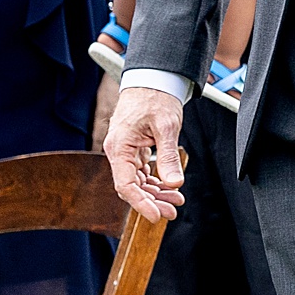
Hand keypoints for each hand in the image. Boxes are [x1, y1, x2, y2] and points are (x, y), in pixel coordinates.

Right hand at [102, 86, 186, 221]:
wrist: (153, 79)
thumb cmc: (156, 97)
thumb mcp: (166, 126)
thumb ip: (168, 155)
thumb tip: (174, 182)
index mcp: (119, 147)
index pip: (126, 185)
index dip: (141, 203)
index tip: (156, 216)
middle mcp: (118, 151)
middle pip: (132, 186)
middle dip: (152, 201)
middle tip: (173, 210)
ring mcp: (126, 151)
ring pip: (138, 180)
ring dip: (156, 192)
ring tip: (176, 201)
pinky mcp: (134, 149)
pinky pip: (142, 171)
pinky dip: (155, 180)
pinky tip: (169, 187)